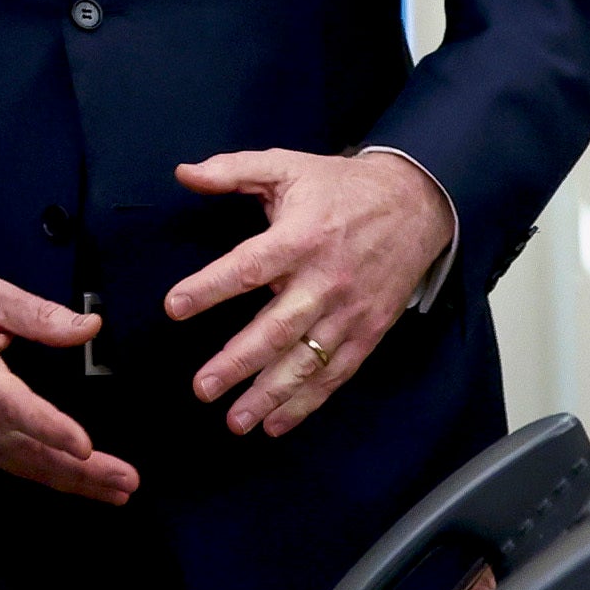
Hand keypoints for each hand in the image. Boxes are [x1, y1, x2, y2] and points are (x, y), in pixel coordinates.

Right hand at [0, 273, 140, 503]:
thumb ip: (37, 314)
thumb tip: (89, 327)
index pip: (14, 408)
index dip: (50, 429)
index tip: (86, 445)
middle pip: (27, 451)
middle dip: (81, 472)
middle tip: (127, 483)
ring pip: (20, 465)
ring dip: (70, 482)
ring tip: (114, 492)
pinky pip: (7, 464)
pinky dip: (44, 476)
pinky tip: (74, 482)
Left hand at [165, 149, 454, 438]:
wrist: (416, 203)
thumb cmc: (341, 186)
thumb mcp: (288, 165)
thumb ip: (233, 170)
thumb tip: (184, 174)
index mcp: (300, 237)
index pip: (249, 267)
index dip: (210, 287)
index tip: (174, 308)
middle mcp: (324, 279)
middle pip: (277, 328)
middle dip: (238, 361)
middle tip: (203, 387)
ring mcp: (349, 311)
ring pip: (306, 360)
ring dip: (270, 394)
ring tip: (236, 420)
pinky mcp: (368, 331)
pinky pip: (335, 373)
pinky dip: (307, 402)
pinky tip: (276, 423)